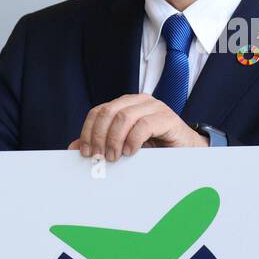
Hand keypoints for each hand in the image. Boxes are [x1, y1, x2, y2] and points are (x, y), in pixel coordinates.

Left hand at [70, 95, 208, 160]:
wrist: (185, 150)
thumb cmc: (155, 147)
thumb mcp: (123, 145)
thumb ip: (101, 144)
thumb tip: (73, 148)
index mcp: (125, 104)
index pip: (98, 112)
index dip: (88, 131)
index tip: (86, 152)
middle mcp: (138, 101)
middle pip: (108, 112)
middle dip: (99, 136)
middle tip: (99, 156)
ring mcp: (154, 107)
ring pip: (124, 116)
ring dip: (114, 139)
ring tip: (114, 157)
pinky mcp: (167, 117)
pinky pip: (144, 125)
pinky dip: (133, 140)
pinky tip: (130, 152)